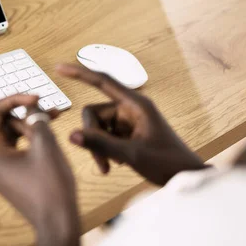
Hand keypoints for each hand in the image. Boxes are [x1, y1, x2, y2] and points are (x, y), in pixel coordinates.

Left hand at [0, 95, 79, 245]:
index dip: (15, 98)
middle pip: (3, 123)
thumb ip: (36, 117)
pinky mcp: (8, 174)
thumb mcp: (45, 144)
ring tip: (54, 119)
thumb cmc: (50, 187)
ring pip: (11, 135)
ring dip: (31, 125)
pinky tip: (48, 134)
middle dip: (26, 113)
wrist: (57, 222)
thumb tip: (31, 102)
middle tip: (50, 109)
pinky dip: (30, 139)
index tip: (36, 96)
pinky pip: (15, 149)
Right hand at [57, 64, 206, 185]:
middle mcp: (130, 108)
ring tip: (110, 166)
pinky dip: (105, 149)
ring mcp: (128, 120)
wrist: (186, 177)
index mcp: (135, 104)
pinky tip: (116, 164)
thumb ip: (100, 144)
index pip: (102, 81)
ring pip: (98, 126)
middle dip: (92, 136)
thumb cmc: (167, 163)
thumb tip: (71, 135)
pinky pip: (105, 135)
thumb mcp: (131, 155)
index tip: (59, 68)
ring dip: (99, 146)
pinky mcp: (128, 132)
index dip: (79, 73)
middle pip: (94, 112)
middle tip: (101, 161)